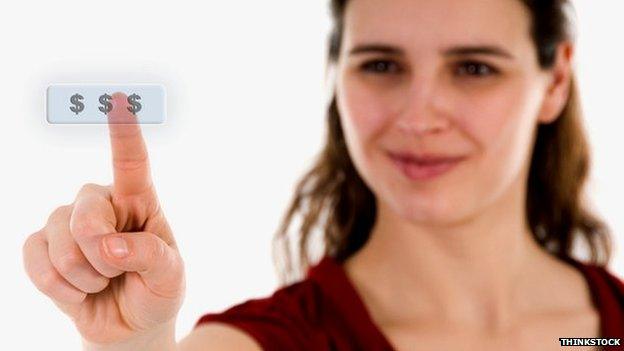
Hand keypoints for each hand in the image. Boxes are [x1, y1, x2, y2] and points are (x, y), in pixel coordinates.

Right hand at [23, 92, 184, 344]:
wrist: (130, 325)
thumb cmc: (156, 291)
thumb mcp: (169, 276)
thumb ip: (148, 255)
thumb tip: (109, 247)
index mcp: (141, 202)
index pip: (132, 163)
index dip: (124, 133)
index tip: (120, 101)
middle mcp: (103, 203)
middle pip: (86, 213)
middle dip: (100, 253)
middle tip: (119, 272)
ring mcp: (70, 223)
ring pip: (58, 237)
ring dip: (83, 274)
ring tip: (103, 281)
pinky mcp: (44, 246)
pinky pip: (34, 258)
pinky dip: (58, 286)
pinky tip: (79, 291)